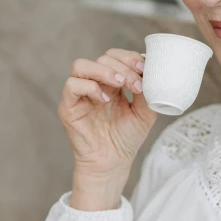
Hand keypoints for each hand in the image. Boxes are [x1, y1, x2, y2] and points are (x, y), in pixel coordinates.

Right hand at [58, 48, 156, 175]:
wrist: (114, 162)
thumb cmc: (127, 138)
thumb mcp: (145, 113)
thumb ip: (148, 93)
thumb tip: (152, 73)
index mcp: (112, 83)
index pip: (116, 57)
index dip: (129, 57)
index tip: (144, 68)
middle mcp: (95, 84)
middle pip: (102, 58)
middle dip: (122, 66)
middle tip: (135, 83)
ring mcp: (80, 94)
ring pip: (82, 65)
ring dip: (104, 70)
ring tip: (121, 83)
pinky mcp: (68, 106)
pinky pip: (72, 85)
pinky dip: (89, 87)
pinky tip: (105, 99)